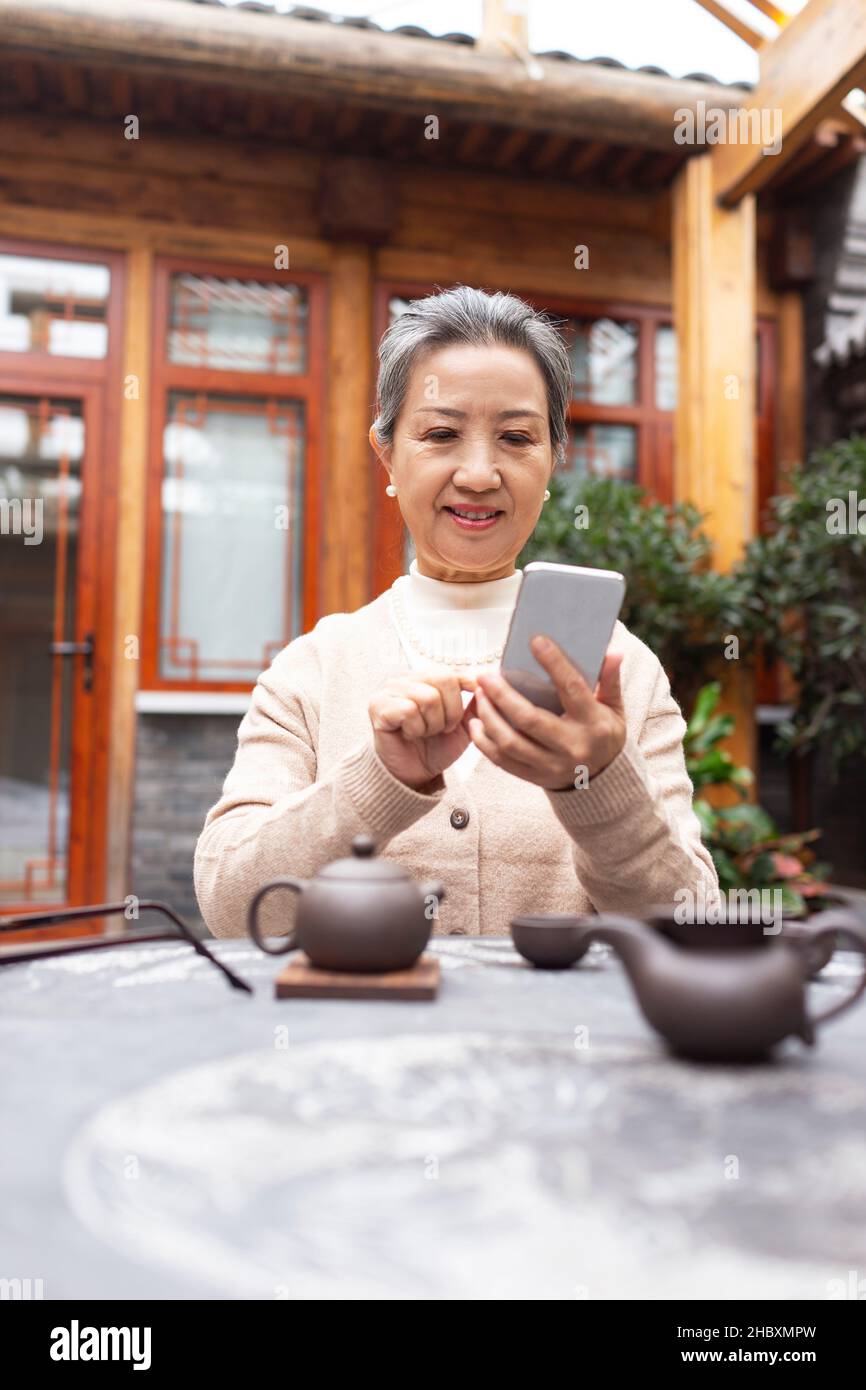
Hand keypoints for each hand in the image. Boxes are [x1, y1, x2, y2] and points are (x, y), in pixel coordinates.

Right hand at [369, 666, 477, 790]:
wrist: (414, 774)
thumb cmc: (435, 748)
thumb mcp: (463, 725)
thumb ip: (475, 703)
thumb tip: (489, 682)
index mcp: (426, 679)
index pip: (453, 671)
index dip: (469, 684)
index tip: (475, 697)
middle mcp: (406, 679)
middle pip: (444, 679)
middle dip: (452, 711)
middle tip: (443, 729)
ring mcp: (389, 690)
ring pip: (428, 697)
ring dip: (433, 723)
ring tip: (425, 732)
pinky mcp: (378, 706)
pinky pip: (409, 710)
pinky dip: (416, 728)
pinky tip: (410, 734)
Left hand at [467, 635, 626, 789]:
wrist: (603, 781)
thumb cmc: (604, 735)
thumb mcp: (614, 709)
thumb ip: (610, 680)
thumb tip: (612, 653)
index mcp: (593, 723)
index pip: (572, 688)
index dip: (554, 663)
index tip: (536, 641)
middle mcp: (572, 746)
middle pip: (529, 719)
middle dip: (502, 695)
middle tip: (486, 676)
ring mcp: (551, 765)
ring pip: (510, 742)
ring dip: (489, 716)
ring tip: (480, 696)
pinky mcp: (535, 777)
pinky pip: (502, 761)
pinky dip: (484, 741)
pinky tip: (476, 723)